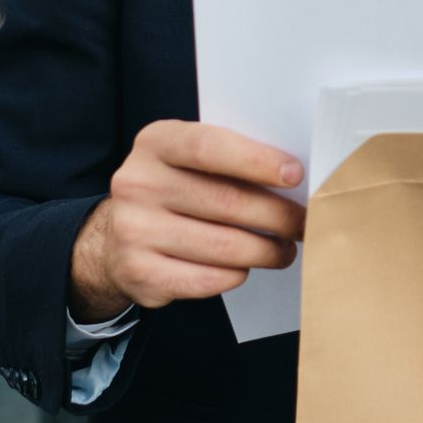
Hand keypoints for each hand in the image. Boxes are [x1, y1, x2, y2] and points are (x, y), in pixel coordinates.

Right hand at [68, 120, 306, 319]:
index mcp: (155, 143)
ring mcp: (134, 230)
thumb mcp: (189, 160)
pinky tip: (245, 267)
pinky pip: (208, 279)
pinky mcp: (140, 272)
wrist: (119, 236)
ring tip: (283, 249)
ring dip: (266, 251)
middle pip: (226, 201)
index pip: (209, 147)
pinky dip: (236, 275)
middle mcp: (137, 184)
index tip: (295, 175)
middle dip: (277, 216)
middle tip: (303, 224)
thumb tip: (292, 179)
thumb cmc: (175, 191)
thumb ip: (229, 159)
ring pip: (224, 247)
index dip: (257, 161)